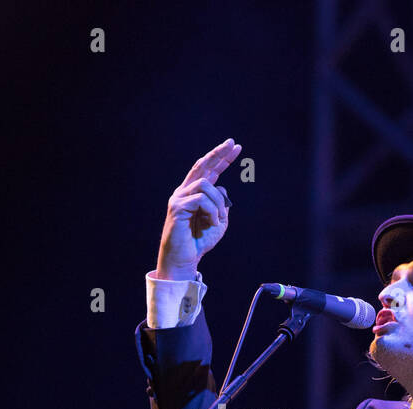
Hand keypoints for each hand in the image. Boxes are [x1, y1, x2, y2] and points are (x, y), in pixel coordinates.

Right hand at [156, 138, 241, 279]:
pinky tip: (211, 223)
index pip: (209, 171)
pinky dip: (212, 211)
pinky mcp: (177, 207)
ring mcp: (179, 198)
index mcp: (195, 194)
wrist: (184, 260)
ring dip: (218, 203)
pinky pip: (202, 200)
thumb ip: (223, 205)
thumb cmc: (200, 242)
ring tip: (217, 219)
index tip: (236, 147)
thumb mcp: (219, 222)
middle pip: (203, 166)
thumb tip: (222, 189)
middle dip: (218, 154)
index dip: (222, 158)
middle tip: (232, 143)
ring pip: (206, 185)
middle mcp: (185, 192)